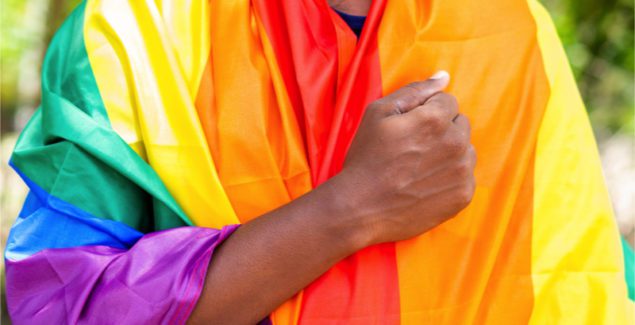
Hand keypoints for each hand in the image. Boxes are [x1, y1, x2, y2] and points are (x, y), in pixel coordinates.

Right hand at [338, 71, 475, 244]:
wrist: (360, 208)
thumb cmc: (366, 158)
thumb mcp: (378, 113)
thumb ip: (415, 91)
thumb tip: (443, 76)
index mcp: (436, 119)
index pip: (447, 102)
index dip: (426, 113)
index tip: (408, 130)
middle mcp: (455, 143)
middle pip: (460, 124)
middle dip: (442, 130)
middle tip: (413, 149)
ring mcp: (462, 171)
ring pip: (465, 150)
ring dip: (449, 153)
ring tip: (419, 168)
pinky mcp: (463, 195)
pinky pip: (465, 176)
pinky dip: (450, 177)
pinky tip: (426, 184)